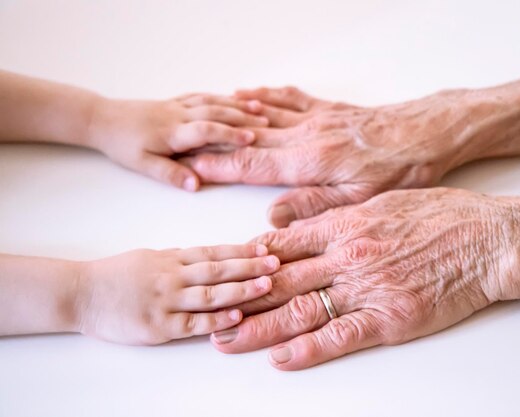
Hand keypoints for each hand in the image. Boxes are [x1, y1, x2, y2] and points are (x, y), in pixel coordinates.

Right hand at [76, 244, 279, 344]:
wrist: (81, 294)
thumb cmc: (115, 274)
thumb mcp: (149, 257)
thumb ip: (178, 259)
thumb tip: (207, 256)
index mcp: (171, 258)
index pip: (212, 252)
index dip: (241, 250)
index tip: (264, 248)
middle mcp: (172, 276)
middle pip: (218, 270)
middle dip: (250, 266)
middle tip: (276, 263)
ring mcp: (166, 301)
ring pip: (210, 294)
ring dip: (241, 289)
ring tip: (266, 285)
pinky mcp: (158, 326)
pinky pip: (193, 323)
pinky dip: (216, 319)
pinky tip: (237, 316)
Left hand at [88, 93, 268, 190]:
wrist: (100, 118)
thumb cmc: (122, 144)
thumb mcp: (143, 165)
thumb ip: (170, 174)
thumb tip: (196, 184)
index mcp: (173, 132)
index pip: (207, 130)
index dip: (230, 134)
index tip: (252, 137)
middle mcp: (178, 115)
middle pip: (216, 112)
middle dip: (243, 117)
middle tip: (267, 123)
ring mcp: (177, 105)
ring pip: (212, 101)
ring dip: (237, 105)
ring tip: (260, 108)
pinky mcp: (173, 101)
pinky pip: (202, 96)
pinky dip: (221, 97)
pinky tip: (233, 99)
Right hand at [186, 87, 486, 226]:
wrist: (429, 132)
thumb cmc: (401, 170)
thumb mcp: (360, 200)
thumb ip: (313, 206)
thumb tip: (272, 217)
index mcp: (311, 161)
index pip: (252, 165)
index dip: (219, 167)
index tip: (191, 166)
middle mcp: (308, 135)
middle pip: (250, 139)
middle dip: (214, 142)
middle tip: (183, 143)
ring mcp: (317, 118)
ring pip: (264, 116)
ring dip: (231, 117)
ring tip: (201, 117)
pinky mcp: (329, 109)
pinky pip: (289, 99)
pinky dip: (265, 96)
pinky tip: (249, 94)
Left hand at [208, 188, 519, 368]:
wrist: (487, 238)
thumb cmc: (439, 215)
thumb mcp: (381, 199)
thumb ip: (336, 213)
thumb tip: (297, 223)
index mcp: (345, 223)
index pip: (282, 244)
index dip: (249, 260)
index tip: (226, 272)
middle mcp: (348, 255)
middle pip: (281, 280)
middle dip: (241, 298)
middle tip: (208, 313)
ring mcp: (368, 287)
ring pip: (302, 309)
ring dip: (260, 327)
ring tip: (227, 340)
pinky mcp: (391, 316)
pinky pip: (342, 335)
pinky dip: (310, 348)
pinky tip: (283, 358)